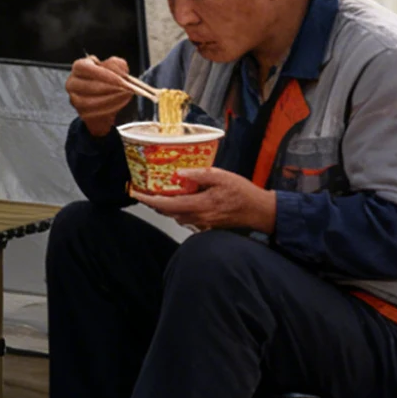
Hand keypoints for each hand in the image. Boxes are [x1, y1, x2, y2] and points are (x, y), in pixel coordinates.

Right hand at [67, 55, 137, 138]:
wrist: (104, 99)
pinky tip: (120, 103)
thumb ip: (117, 64)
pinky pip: (95, 112)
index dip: (104, 74)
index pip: (86, 68)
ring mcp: (75, 99)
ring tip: (126, 95)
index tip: (122, 80)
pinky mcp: (81, 112)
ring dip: (112, 99)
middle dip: (111, 88)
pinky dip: (110, 108)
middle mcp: (72, 82)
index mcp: (79, 67)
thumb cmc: (108, 79)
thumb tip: (121, 72)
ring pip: (90, 101)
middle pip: (89, 86)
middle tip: (128, 89)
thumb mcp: (114, 67)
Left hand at [136, 167, 276, 234]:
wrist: (259, 211)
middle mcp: (198, 217)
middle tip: (144, 191)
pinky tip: (181, 199)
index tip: (137, 194)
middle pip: (169, 213)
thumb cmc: (243, 193)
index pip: (168, 205)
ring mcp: (203, 223)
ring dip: (166, 207)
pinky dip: (179, 209)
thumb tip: (179, 173)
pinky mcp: (207, 225)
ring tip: (160, 193)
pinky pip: (187, 218)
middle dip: (154, 203)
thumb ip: (199, 175)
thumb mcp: (222, 176)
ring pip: (177, 216)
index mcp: (200, 205)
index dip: (149, 200)